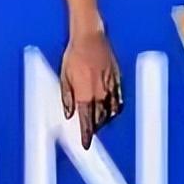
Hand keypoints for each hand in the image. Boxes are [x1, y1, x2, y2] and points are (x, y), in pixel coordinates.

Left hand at [60, 24, 123, 149]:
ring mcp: (111, 88)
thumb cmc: (74, 55)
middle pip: (100, 119)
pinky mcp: (119, 81)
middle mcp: (100, 94)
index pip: (87, 121)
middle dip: (94, 128)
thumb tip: (68, 114)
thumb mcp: (63, 76)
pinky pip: (120, 102)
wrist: (90, 38)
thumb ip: (67, 97)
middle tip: (89, 131)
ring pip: (110, 113)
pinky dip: (115, 110)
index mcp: (85, 94)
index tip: (86, 145)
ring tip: (98, 122)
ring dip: (104, 120)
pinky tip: (110, 111)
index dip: (87, 135)